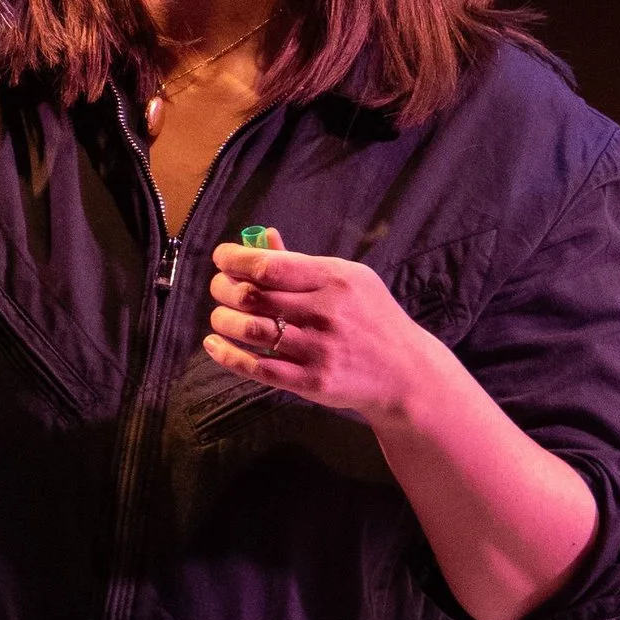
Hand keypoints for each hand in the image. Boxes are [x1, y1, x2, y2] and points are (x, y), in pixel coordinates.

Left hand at [204, 229, 441, 429]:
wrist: (406, 372)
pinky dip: (228, 356)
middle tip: (218, 286)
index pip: (269, 266)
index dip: (235, 260)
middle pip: (253, 297)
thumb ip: (303, 263)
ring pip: (251, 331)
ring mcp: (318, 350)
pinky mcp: (311, 381)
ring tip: (219, 314)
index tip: (222, 258)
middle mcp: (325, 313)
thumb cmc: (372, 318)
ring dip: (223, 320)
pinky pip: (258, 368)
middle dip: (224, 288)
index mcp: (334, 280)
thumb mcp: (350, 279)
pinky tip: (214, 345)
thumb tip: (262, 238)